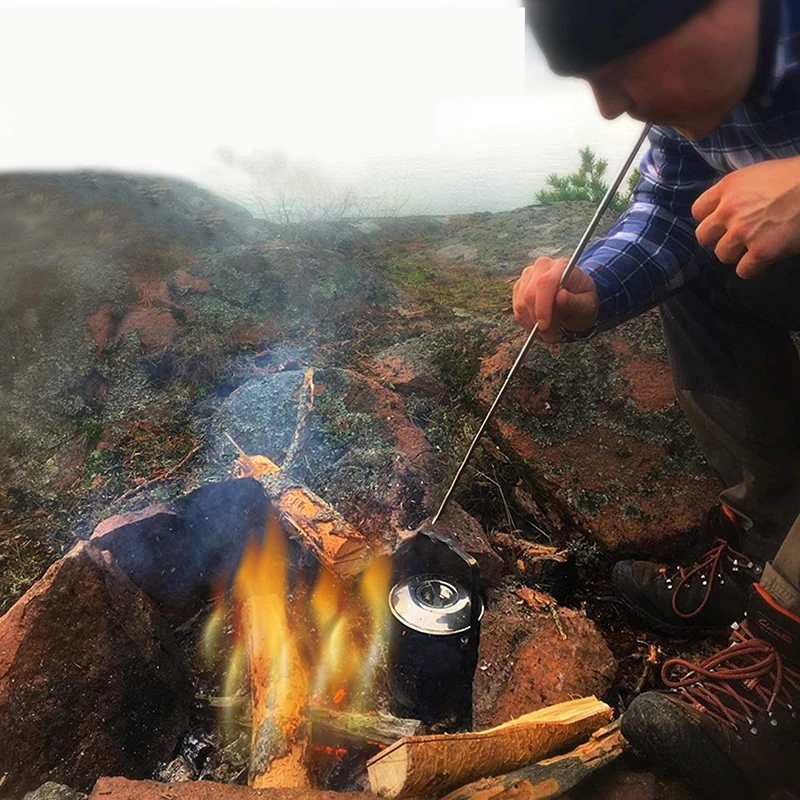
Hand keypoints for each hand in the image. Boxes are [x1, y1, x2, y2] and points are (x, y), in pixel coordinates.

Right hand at [512, 257, 599, 343]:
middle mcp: (541, 267)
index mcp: (561, 267)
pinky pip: (518, 311)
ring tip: (550, 333)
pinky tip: (541, 328)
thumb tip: (560, 297)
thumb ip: (575, 302)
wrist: (576, 298)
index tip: (545, 326)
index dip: (542, 306)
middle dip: (538, 320)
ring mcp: (527, 277)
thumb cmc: (583, 301)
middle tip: (551, 336)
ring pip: (521, 305)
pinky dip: (527, 324)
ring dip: (533, 325)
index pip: (545, 283)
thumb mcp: (587, 305)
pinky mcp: (519, 288)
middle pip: (529, 294)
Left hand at [692, 156, 799, 278]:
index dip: (709, 219)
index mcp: (728, 187)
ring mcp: (743, 232)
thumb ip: (739, 191)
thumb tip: (732, 204)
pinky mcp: (761, 251)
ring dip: (735, 254)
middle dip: (716, 239)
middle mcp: (729, 210)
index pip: (698, 211)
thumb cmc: (795, 176)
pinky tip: (763, 260)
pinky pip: (743, 271)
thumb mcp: (759, 174)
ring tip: (752, 247)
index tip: (720, 222)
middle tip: (733, 239)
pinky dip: (752, 269)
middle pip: (703, 236)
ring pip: (722, 255)